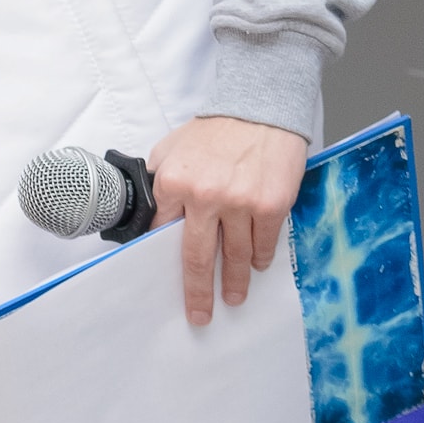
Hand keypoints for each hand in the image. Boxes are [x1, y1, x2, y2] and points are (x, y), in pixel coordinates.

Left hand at [148, 115, 308, 327]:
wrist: (259, 108)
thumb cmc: (217, 130)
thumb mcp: (172, 149)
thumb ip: (161, 181)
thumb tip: (152, 215)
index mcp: (173, 183)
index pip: (163, 233)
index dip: (163, 260)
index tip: (165, 284)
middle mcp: (205, 197)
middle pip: (198, 258)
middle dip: (198, 292)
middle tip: (199, 315)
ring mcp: (240, 203)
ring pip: (236, 256)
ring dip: (236, 281)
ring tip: (234, 297)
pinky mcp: (271, 205)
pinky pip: (264, 244)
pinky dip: (260, 258)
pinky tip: (257, 266)